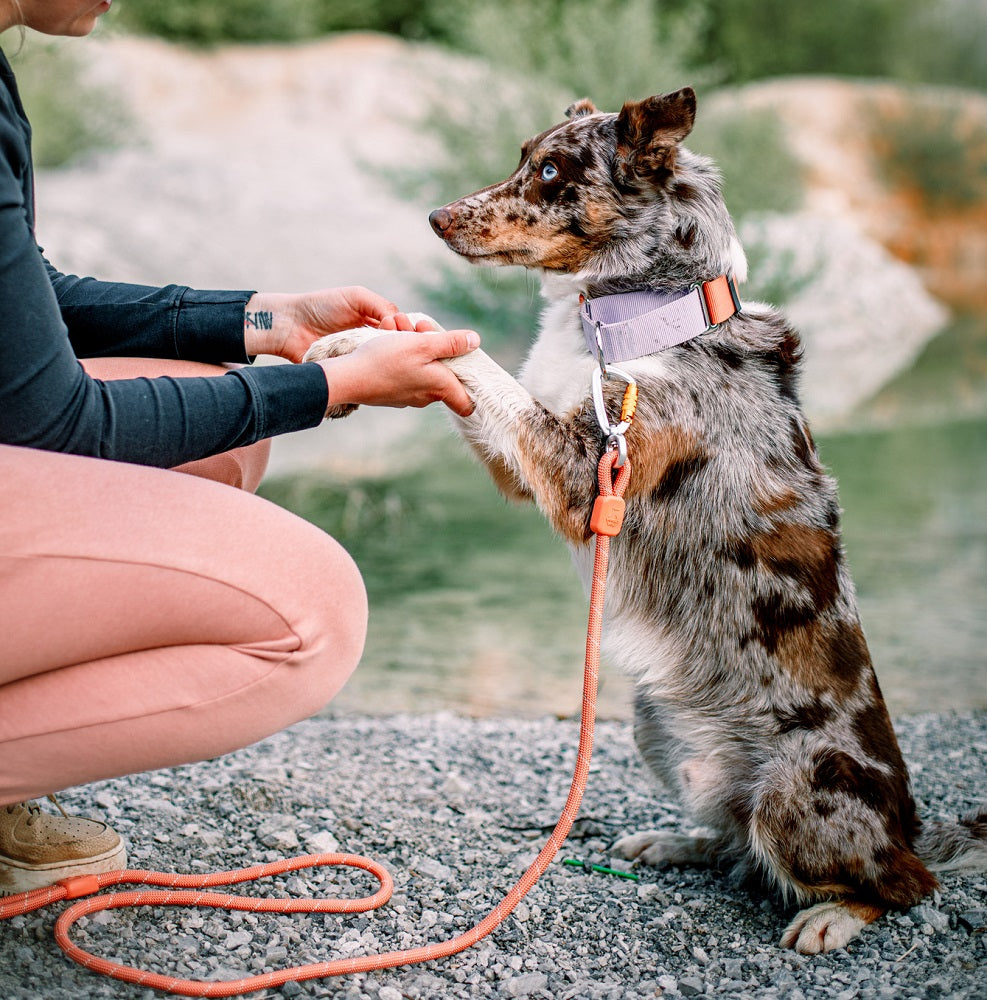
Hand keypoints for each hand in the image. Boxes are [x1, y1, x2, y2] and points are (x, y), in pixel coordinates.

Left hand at [244, 287, 411, 361]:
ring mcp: (362, 358)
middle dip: (404, 344)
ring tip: (390, 352)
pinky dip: (377, 373)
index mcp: (376, 322)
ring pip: (387, 363)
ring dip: (392, 359)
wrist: (291, 326)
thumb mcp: (356, 297)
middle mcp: (373, 341)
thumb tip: (401, 323)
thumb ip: (380, 306)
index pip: (403, 329)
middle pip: (399, 348)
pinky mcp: (352, 373)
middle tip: (398, 339)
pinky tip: (382, 368)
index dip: (409, 330)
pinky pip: (369, 376)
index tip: (405, 328)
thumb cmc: (322, 306)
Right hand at [317, 329, 478, 416]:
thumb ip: (451, 343)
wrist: (349, 377)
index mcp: (441, 388)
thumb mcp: (423, 344)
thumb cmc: (387, 360)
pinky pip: (406, 374)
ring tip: (398, 328)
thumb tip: (475, 341)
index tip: (466, 366)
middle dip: (436, 348)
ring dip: (416, 347)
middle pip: (443, 373)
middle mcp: (427, 398)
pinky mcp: (393, 394)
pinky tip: (389, 341)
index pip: (467, 403)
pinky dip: (402, 358)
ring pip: (423, 370)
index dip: (471, 385)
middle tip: (418, 327)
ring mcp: (409, 398)